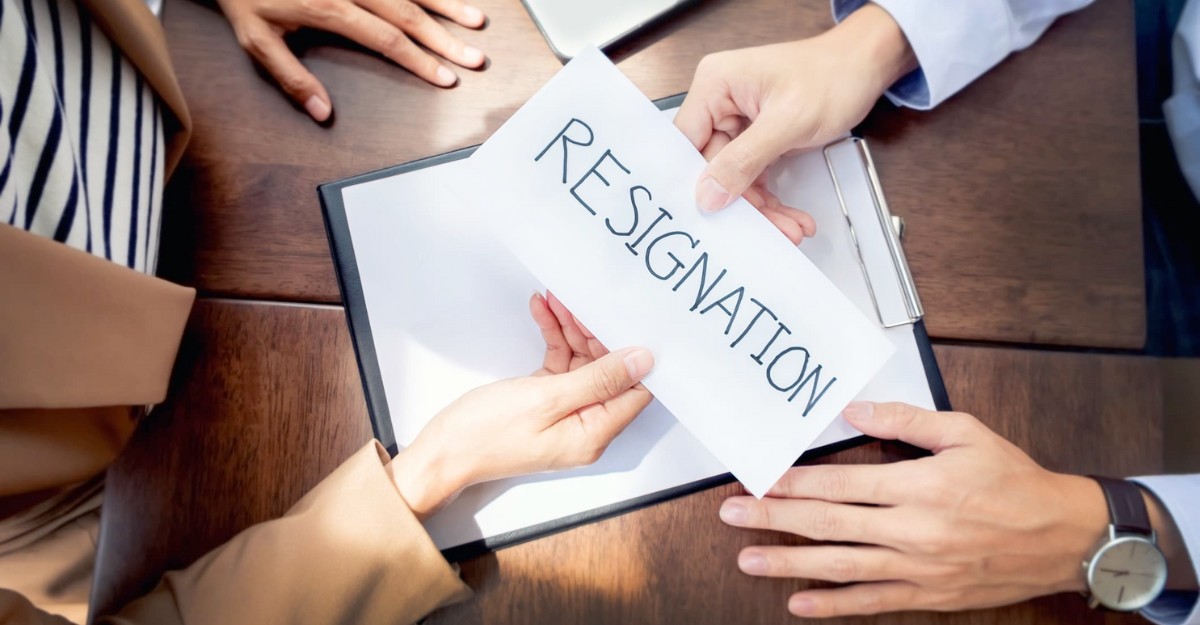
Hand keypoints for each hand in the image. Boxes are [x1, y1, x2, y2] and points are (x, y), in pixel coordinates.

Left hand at [216, 0, 486, 121]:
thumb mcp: (256, 40)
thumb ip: (292, 78)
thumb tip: (323, 113)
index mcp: (330, 6)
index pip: (386, 38)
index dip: (419, 60)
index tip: (445, 77)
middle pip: (409, 12)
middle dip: (445, 38)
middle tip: (474, 58)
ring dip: (447, 4)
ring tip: (477, 21)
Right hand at [388, 292, 651, 517]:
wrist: (443, 451)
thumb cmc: (487, 433)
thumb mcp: (547, 399)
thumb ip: (599, 379)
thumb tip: (643, 361)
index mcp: (594, 432)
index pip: (634, 389)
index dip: (632, 354)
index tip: (623, 319)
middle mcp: (586, 424)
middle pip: (608, 370)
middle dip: (594, 333)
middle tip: (577, 301)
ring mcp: (565, 412)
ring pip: (582, 362)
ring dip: (570, 329)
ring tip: (555, 299)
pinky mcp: (545, 401)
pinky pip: (560, 364)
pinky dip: (553, 339)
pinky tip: (542, 312)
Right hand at [673, 4, 915, 243]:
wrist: (866, 68)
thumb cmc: (833, 75)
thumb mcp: (787, 122)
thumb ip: (744, 159)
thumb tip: (708, 193)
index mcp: (715, 85)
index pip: (686, 142)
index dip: (694, 179)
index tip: (708, 214)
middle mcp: (720, 102)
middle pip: (713, 166)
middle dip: (742, 201)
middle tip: (768, 228)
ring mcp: (737, 122)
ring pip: (735, 178)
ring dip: (762, 206)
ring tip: (788, 226)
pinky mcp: (755, 137)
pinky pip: (753, 175)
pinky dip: (771, 198)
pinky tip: (789, 215)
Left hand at [720, 401, 1112, 616]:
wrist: (1065, 536)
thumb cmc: (1016, 482)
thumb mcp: (965, 433)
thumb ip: (905, 419)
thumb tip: (855, 408)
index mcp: (920, 486)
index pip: (840, 485)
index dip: (794, 484)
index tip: (759, 479)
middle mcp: (913, 530)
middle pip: (828, 526)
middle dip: (774, 519)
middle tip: (731, 514)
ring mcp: (919, 567)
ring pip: (841, 566)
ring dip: (790, 564)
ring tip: (748, 559)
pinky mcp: (929, 594)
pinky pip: (873, 602)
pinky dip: (834, 606)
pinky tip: (799, 604)